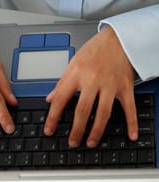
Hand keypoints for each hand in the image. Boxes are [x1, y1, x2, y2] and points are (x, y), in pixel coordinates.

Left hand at [44, 26, 137, 147]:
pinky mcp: (125, 87)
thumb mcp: (73, 63)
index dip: (52, 117)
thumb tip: (50, 98)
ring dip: (96, 131)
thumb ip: (61, 83)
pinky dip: (132, 123)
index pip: (60, 100)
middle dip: (76, 130)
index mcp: (76, 74)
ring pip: (103, 113)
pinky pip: (129, 108)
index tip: (49, 130)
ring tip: (91, 142)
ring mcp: (110, 85)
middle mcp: (92, 80)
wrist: (118, 38)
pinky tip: (131, 136)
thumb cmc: (95, 49)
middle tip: (72, 142)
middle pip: (82, 111)